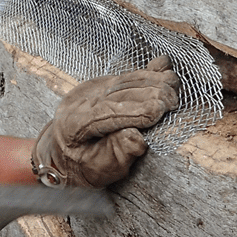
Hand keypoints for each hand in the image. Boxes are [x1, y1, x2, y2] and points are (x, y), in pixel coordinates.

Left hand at [34, 56, 180, 187]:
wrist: (63, 152)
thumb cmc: (83, 166)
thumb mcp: (101, 170)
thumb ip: (119, 154)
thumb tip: (137, 138)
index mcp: (75, 124)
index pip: (107, 112)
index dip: (135, 110)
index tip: (159, 111)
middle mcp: (80, 101)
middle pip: (119, 92)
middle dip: (149, 93)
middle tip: (172, 101)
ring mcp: (90, 89)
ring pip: (124, 80)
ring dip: (151, 80)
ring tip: (173, 85)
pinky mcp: (101, 83)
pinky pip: (126, 75)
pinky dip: (146, 70)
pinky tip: (163, 66)